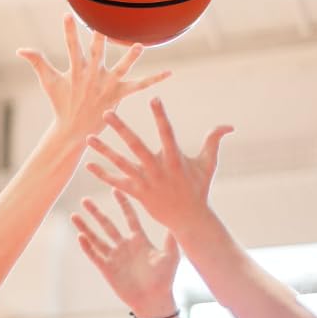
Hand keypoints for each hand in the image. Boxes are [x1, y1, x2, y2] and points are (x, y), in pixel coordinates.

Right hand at [17, 14, 170, 142]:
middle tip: (105, 22)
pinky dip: (154, 80)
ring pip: (121, 68)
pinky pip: (139, 86)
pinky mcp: (119, 95)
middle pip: (98, 53)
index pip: (71, 47)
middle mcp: (93, 76)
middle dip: (101, 37)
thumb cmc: (60, 103)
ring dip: (130, 57)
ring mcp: (107, 86)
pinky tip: (169, 72)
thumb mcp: (48, 81)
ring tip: (139, 45)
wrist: (73, 131)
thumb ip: (36, 61)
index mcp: (76, 71)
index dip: (70, 31)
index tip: (68, 15)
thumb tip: (20, 49)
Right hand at [73, 190, 179, 317]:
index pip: (129, 217)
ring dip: (85, 227)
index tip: (115, 189)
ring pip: (96, 238)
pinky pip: (95, 255)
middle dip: (96, 212)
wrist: (155, 301)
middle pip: (107, 224)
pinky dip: (87, 246)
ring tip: (74, 215)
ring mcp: (114, 257)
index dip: (123, 203)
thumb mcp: (170, 256)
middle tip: (85, 199)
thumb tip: (176, 218)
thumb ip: (170, 239)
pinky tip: (80, 236)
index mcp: (139, 240)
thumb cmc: (164, 279)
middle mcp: (124, 245)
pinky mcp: (107, 269)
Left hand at [86, 97, 232, 235]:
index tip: (153, 98)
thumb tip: (229, 125)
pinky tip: (88, 165)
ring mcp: (146, 182)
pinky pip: (117, 182)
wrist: (189, 219)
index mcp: (174, 159)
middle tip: (107, 112)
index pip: (167, 132)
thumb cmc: (199, 188)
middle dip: (120, 129)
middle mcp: (158, 169)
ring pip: (121, 163)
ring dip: (104, 150)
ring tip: (88, 137)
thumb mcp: (208, 164)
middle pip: (136, 145)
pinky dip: (103, 174)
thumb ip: (214, 141)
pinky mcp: (137, 193)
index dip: (160, 116)